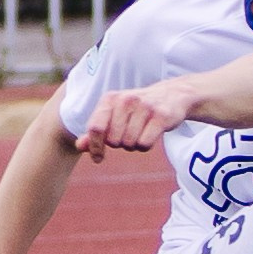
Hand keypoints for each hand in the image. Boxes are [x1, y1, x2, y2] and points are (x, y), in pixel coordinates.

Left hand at [77, 79, 196, 163]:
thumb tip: (79, 146)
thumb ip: (96, 130)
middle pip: (113, 140)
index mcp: (110, 99)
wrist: (173, 95)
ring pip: (129, 143)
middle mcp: (125, 100)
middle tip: (129, 135)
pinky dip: (145, 146)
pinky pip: (144, 144)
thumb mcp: (115, 115)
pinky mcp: (161, 116)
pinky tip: (151, 135)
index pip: (95, 128)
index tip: (98, 158)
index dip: (95, 147)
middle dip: (120, 144)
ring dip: (134, 146)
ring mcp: (144, 107)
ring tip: (141, 133)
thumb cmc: (138, 109)